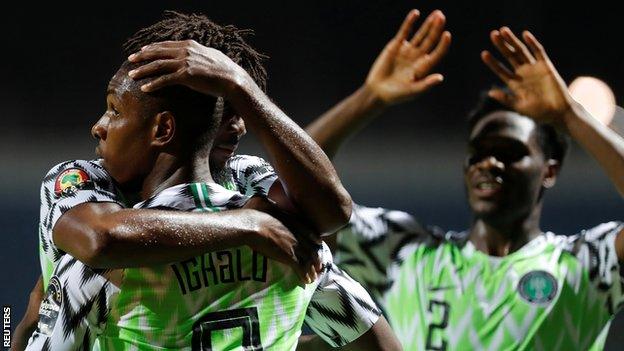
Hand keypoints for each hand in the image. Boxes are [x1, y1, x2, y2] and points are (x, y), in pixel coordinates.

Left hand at [127, 40, 253, 100]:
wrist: (232, 79)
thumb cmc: (225, 70)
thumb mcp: (211, 56)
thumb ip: (200, 54)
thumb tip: (197, 54)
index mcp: (190, 45)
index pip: (166, 44)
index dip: (153, 47)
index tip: (143, 51)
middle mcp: (185, 51)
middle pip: (158, 52)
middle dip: (142, 56)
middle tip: (131, 60)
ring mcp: (185, 63)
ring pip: (158, 65)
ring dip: (143, 70)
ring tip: (132, 75)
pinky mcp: (186, 76)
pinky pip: (165, 80)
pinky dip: (153, 84)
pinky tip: (145, 88)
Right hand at [244, 198, 321, 283]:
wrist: (251, 225)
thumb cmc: (254, 213)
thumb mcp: (264, 203)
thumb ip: (268, 204)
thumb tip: (262, 200)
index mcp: (294, 222)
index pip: (311, 233)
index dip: (315, 242)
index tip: (318, 247)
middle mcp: (298, 234)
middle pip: (312, 248)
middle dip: (317, 259)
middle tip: (318, 267)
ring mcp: (295, 245)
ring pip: (309, 260)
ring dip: (312, 270)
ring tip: (313, 278)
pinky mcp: (289, 256)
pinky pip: (301, 268)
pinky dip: (305, 275)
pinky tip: (306, 281)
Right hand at [365, 9, 450, 104]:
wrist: (378, 92)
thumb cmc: (396, 95)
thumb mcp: (412, 91)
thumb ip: (426, 84)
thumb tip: (440, 78)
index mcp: (424, 67)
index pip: (437, 53)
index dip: (443, 44)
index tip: (447, 35)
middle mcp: (418, 57)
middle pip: (430, 40)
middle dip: (436, 29)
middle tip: (441, 16)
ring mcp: (407, 50)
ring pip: (420, 34)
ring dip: (428, 24)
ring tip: (436, 14)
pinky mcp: (395, 46)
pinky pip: (404, 32)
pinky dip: (409, 23)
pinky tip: (415, 13)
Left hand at [481, 27, 574, 126]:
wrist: (558, 112)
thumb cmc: (539, 113)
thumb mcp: (519, 107)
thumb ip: (506, 99)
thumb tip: (490, 93)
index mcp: (514, 84)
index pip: (500, 70)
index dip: (492, 62)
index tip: (484, 53)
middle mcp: (522, 74)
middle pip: (509, 57)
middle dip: (501, 46)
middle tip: (492, 34)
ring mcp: (534, 69)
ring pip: (521, 51)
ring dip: (513, 41)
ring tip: (504, 30)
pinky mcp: (546, 66)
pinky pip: (538, 52)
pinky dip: (532, 43)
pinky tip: (525, 34)